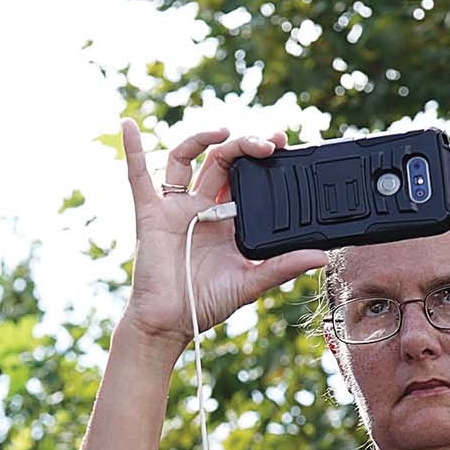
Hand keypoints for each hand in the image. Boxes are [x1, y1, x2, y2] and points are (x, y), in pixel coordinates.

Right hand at [116, 120, 327, 347]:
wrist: (169, 324)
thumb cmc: (205, 304)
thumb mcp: (250, 283)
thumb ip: (283, 267)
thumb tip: (321, 257)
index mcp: (227, 219)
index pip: (246, 176)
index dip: (262, 156)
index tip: (282, 143)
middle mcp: (201, 207)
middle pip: (221, 160)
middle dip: (244, 145)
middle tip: (268, 143)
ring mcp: (175, 207)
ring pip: (185, 158)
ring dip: (202, 138)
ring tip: (223, 131)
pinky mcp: (150, 214)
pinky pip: (138, 176)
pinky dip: (133, 150)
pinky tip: (129, 125)